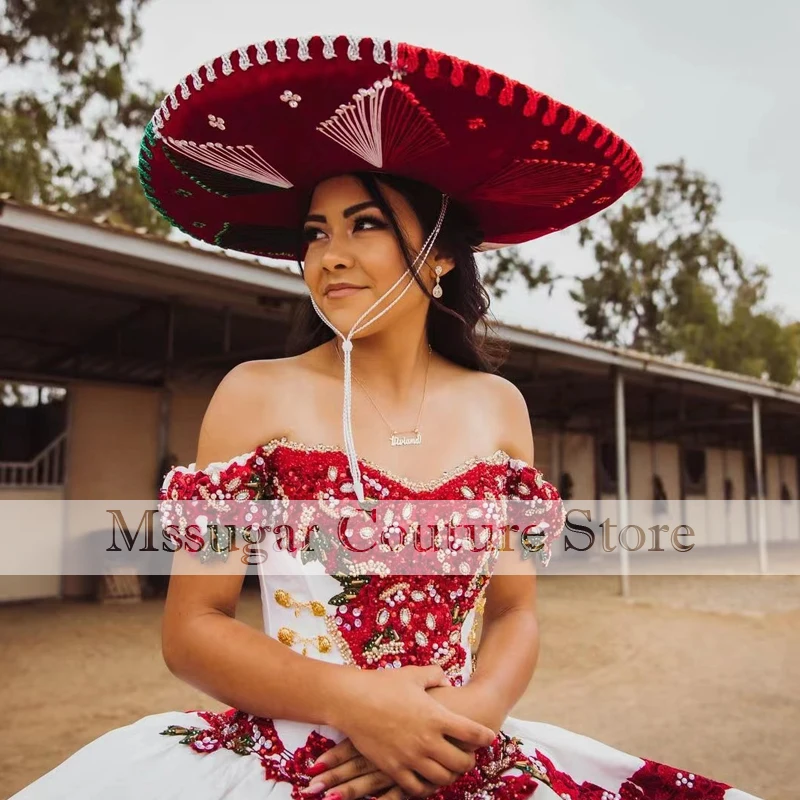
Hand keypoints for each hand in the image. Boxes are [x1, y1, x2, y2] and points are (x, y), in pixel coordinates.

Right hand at [328, 665, 494, 797]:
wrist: (352, 700)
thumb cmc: (383, 684)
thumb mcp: (413, 674)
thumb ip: (435, 675)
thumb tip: (447, 680)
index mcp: (436, 716)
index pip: (472, 732)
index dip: (484, 736)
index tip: (488, 736)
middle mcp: (427, 740)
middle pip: (461, 762)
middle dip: (469, 760)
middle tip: (468, 756)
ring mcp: (411, 757)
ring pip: (442, 778)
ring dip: (450, 774)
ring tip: (449, 768)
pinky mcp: (394, 768)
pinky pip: (416, 787)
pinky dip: (426, 786)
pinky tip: (426, 779)